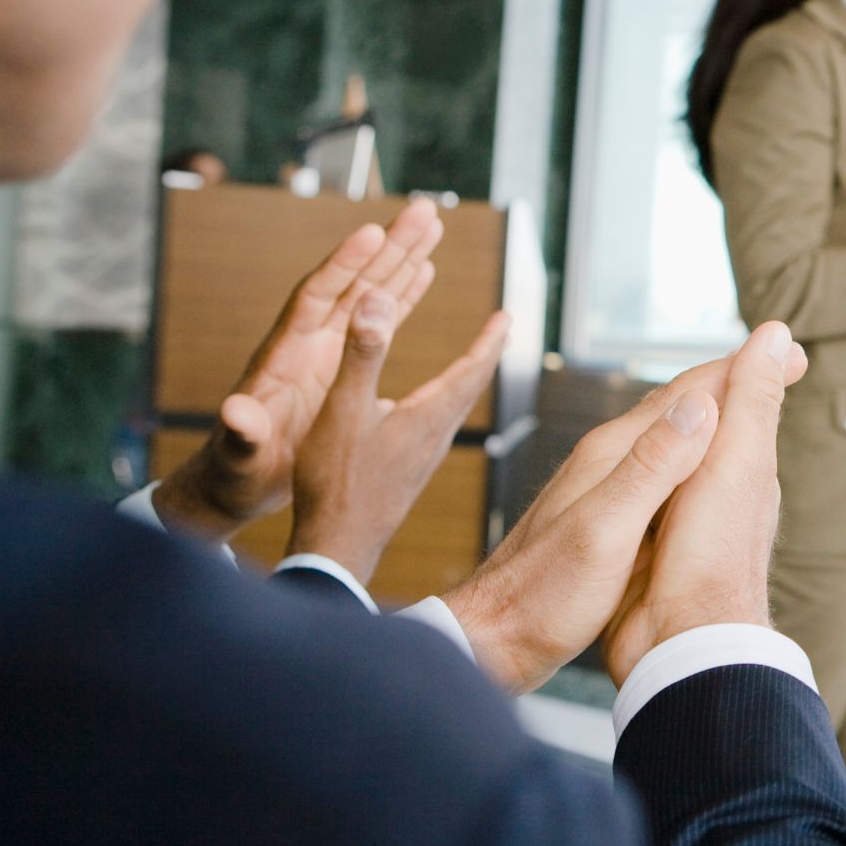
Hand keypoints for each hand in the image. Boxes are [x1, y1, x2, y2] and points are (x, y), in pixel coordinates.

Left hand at [153, 199, 443, 540]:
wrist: (237, 481)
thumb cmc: (236, 470)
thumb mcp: (240, 455)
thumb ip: (240, 433)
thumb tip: (235, 412)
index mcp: (285, 356)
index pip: (316, 299)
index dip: (343, 267)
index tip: (373, 232)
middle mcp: (307, 342)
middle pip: (351, 282)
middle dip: (387, 246)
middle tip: (422, 211)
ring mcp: (324, 350)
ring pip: (369, 293)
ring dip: (401, 259)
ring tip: (432, 226)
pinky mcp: (340, 362)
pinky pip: (377, 318)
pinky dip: (402, 294)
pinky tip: (424, 272)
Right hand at [285, 288, 509, 585]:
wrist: (337, 547)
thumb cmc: (337, 481)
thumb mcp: (343, 408)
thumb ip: (362, 353)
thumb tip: (376, 298)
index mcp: (428, 418)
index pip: (472, 370)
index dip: (490, 340)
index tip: (508, 316)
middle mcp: (434, 437)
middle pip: (470, 387)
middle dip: (485, 354)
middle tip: (500, 330)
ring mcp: (422, 458)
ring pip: (453, 409)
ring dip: (465, 379)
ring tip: (471, 363)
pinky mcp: (406, 473)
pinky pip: (433, 427)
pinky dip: (440, 403)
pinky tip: (424, 412)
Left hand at [441, 324, 806, 693]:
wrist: (490, 638)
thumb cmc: (543, 597)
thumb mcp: (605, 532)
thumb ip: (650, 469)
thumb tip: (699, 406)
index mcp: (612, 455)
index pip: (686, 394)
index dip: (739, 369)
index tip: (788, 349)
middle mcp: (607, 459)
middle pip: (680, 405)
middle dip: (734, 380)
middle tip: (785, 364)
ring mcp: (603, 485)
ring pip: (672, 434)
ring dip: (716, 411)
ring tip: (756, 402)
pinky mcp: (602, 514)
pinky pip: (661, 466)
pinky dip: (696, 452)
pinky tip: (706, 466)